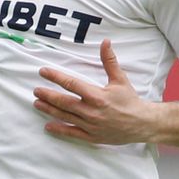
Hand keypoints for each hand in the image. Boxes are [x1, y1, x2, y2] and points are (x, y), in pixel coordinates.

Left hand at [33, 40, 158, 145]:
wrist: (142, 124)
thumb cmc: (130, 100)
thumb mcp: (120, 79)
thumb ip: (109, 61)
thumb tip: (105, 42)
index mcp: (97, 96)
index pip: (71, 84)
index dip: (55, 77)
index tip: (43, 72)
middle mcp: (91, 111)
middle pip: (63, 102)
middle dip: (48, 95)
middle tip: (36, 90)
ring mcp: (90, 125)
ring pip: (65, 116)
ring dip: (49, 110)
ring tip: (37, 103)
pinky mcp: (91, 136)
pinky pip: (72, 133)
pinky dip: (59, 130)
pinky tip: (48, 126)